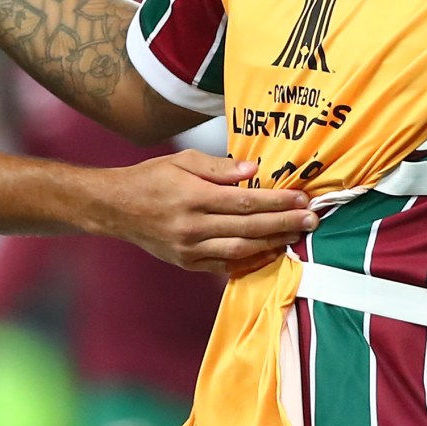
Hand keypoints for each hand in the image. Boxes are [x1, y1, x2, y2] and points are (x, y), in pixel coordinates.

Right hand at [92, 152, 319, 274]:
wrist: (115, 208)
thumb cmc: (150, 179)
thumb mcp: (182, 160)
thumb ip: (219, 167)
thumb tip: (253, 170)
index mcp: (192, 196)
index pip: (244, 201)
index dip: (276, 201)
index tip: (301, 198)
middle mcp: (192, 226)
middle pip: (248, 227)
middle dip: (284, 223)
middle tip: (311, 219)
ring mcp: (189, 249)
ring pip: (240, 249)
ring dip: (273, 243)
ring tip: (296, 235)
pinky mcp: (187, 263)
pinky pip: (224, 264)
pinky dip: (250, 260)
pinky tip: (270, 252)